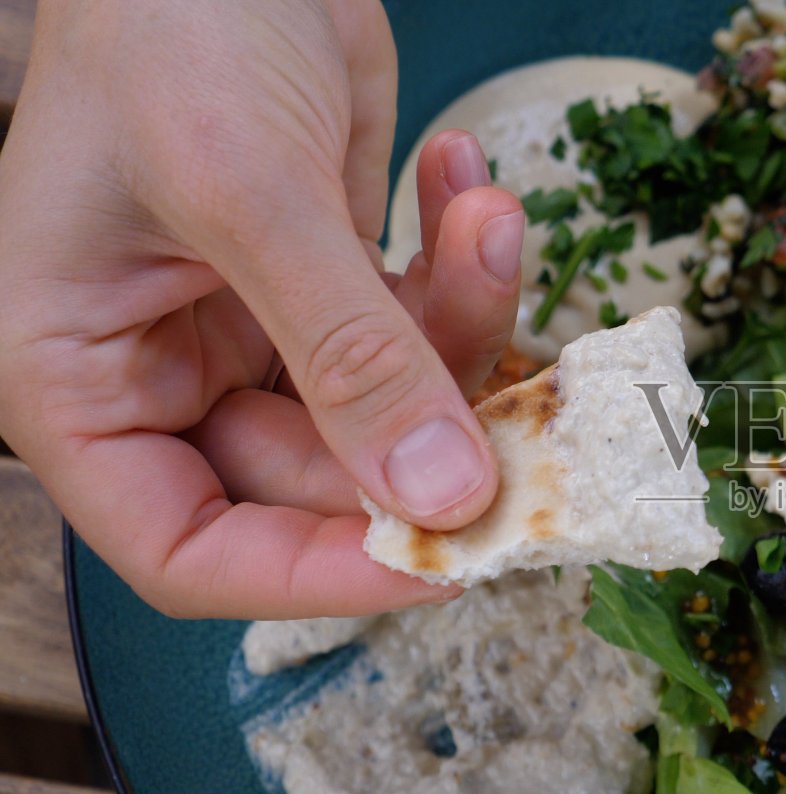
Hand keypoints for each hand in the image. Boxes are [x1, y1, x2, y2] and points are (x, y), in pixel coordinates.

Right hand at [0, 0, 525, 617]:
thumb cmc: (167, 23)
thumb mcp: (246, 189)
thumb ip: (346, 352)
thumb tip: (442, 497)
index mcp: (79, 377)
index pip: (187, 546)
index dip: (310, 577)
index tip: (437, 563)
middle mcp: (167, 371)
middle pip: (321, 485)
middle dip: (433, 440)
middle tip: (538, 418)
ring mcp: (259, 330)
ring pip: (395, 406)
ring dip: (464, 327)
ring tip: (494, 224)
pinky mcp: (336, 283)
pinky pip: (421, 326)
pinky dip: (462, 268)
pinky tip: (469, 185)